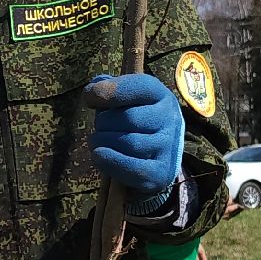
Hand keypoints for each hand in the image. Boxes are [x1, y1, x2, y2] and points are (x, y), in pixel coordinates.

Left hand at [83, 73, 184, 196]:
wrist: (157, 153)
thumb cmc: (133, 118)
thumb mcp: (125, 98)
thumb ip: (107, 87)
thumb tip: (92, 93)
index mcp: (160, 95)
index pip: (138, 87)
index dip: (109, 91)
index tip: (90, 98)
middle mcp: (170, 119)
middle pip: (130, 118)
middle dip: (104, 122)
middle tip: (99, 126)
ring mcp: (168, 147)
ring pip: (130, 144)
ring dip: (103, 142)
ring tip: (96, 141)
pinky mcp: (161, 172)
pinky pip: (134, 169)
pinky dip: (110, 162)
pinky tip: (98, 155)